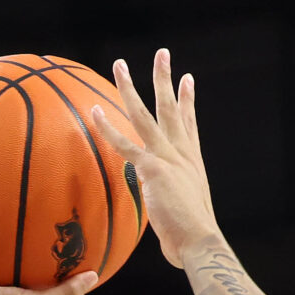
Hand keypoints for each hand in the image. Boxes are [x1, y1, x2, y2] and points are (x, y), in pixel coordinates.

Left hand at [90, 48, 221, 268]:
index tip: (187, 79)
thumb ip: (173, 202)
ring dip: (131, 87)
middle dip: (165, 78)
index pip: (189, 124)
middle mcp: (181, 153)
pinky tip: (95, 112)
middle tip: (162, 54)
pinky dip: (108, 128)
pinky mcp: (152, 169)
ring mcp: (167, 157)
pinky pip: (124, 144)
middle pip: (172, 108)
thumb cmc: (192, 237)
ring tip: (120, 64)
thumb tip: (166, 216)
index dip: (188, 100)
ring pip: (144, 115)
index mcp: (192, 161)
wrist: (200, 240)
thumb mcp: (187, 211)